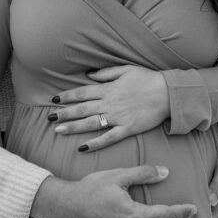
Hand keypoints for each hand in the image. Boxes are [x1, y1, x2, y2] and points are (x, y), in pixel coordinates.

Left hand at [51, 66, 169, 151]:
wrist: (168, 93)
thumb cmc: (148, 79)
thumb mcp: (126, 69)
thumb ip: (106, 73)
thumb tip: (89, 75)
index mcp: (109, 88)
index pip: (82, 92)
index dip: (67, 96)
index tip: (55, 100)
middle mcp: (110, 103)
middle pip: (82, 109)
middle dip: (65, 113)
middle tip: (49, 118)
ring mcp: (118, 117)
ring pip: (91, 123)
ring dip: (74, 127)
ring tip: (58, 130)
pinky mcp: (128, 128)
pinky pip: (109, 137)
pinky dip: (95, 143)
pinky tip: (83, 147)